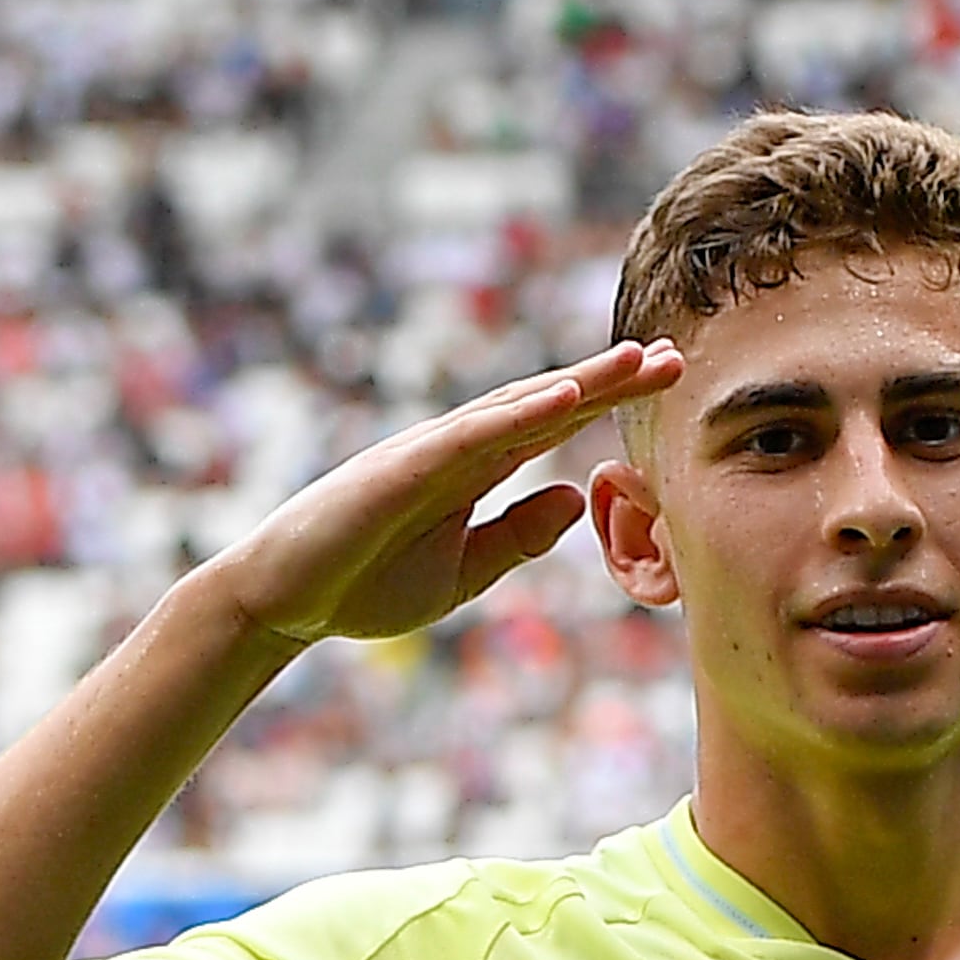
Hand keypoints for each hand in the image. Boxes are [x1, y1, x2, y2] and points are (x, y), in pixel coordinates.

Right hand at [210, 344, 686, 649]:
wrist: (284, 604)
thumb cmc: (362, 585)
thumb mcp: (462, 571)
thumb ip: (516, 535)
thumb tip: (575, 497)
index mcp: (471, 473)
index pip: (551, 426)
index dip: (606, 402)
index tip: (663, 383)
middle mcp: (455, 449)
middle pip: (544, 404)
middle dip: (609, 380)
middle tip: (675, 355)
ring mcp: (427, 454)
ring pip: (515, 407)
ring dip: (577, 382)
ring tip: (636, 360)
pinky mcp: (401, 471)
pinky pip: (470, 438)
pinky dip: (518, 414)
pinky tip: (565, 397)